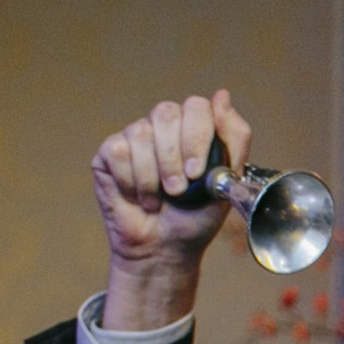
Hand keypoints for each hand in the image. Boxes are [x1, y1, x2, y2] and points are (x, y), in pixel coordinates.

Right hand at [93, 91, 252, 329]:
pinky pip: (118, 152)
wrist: (165, 247)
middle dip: (174, 157)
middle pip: (166, 113)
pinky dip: (131, 181)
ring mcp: (136, 137)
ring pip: (140, 133)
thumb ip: (233, 139)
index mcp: (194, 130)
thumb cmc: (196, 217)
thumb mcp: (226, 182)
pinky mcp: (110, 152)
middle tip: (178, 191)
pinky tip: (138, 197)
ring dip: (153, 176)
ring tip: (160, 199)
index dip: (197, 137)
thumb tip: (222, 95)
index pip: (196, 107)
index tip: (198, 173)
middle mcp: (164, 127)